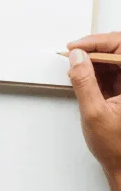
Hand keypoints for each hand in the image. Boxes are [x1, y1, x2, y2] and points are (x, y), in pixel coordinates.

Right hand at [68, 33, 120, 190]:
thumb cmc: (117, 147)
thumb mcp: (94, 113)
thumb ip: (84, 82)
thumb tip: (77, 58)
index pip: (120, 47)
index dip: (97, 43)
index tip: (77, 47)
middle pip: (117, 49)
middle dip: (93, 48)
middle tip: (74, 51)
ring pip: (111, 59)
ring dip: (91, 59)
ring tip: (74, 64)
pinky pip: (107, 71)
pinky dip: (92, 69)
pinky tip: (81, 74)